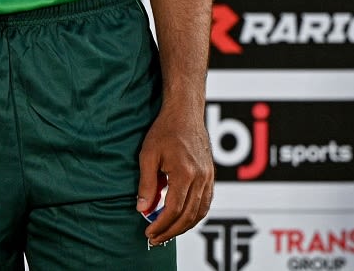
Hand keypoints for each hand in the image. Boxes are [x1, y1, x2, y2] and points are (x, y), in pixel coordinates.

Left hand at [137, 102, 213, 246]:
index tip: (149, 233)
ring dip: (183, 226)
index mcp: (185, 173)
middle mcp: (201, 179)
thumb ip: (146, 183)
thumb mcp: (147, 155)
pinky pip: (205, 203)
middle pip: (188, 215)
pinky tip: (181, 219)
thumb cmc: (164, 131)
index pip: (174, 209)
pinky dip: (194, 215)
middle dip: (171, 230)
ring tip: (166, 232)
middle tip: (155, 238)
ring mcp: (209, 178)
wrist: (185, 114)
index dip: (161, 224)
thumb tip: (142, 208)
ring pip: (200, 212)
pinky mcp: (211, 177)